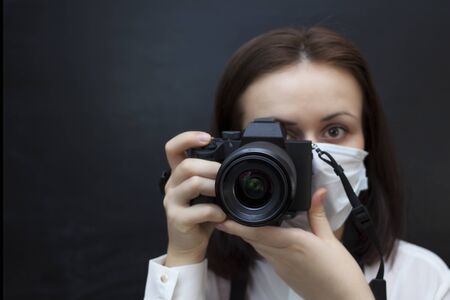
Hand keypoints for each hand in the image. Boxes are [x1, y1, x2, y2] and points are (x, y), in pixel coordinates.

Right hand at [163, 131, 225, 266]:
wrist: (188, 246)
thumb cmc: (200, 216)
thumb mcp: (206, 192)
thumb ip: (212, 177)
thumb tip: (234, 161)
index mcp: (178, 175)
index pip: (173, 148)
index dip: (188, 138)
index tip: (207, 138)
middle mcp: (172, 185)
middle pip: (187, 165)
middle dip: (211, 167)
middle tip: (225, 174)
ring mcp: (172, 202)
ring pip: (193, 183)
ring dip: (214, 186)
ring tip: (224, 194)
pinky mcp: (177, 219)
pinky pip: (199, 210)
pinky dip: (215, 211)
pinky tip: (222, 215)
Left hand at [215, 189, 373, 299]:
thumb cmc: (339, 272)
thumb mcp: (330, 239)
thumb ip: (319, 214)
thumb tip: (318, 192)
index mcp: (293, 243)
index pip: (259, 233)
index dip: (238, 226)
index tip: (223, 218)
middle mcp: (282, 256)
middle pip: (253, 239)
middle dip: (239, 227)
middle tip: (227, 213)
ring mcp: (281, 266)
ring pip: (258, 247)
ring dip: (249, 234)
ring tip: (242, 219)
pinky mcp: (283, 273)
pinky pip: (266, 255)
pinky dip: (261, 243)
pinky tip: (265, 235)